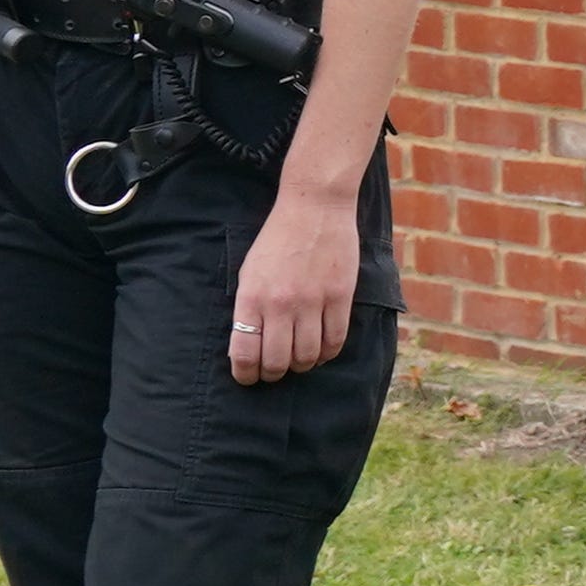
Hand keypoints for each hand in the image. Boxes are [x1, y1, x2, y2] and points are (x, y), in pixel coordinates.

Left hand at [232, 191, 364, 383]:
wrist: (314, 208)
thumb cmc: (277, 240)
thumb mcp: (250, 272)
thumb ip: (249, 308)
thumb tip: (250, 345)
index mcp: (252, 297)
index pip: (245, 353)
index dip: (246, 374)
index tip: (248, 378)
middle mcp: (281, 304)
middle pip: (277, 362)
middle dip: (273, 374)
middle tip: (274, 371)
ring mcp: (313, 302)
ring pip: (307, 356)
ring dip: (301, 365)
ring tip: (298, 360)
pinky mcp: (340, 297)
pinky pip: (335, 341)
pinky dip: (327, 353)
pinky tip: (321, 350)